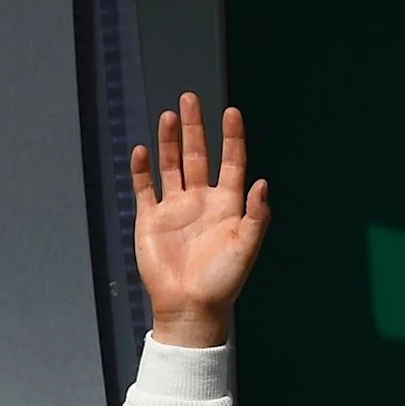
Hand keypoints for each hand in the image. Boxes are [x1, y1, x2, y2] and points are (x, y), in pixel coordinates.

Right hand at [131, 94, 268, 347]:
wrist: (189, 307)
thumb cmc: (222, 281)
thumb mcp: (245, 247)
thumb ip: (255, 215)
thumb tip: (261, 182)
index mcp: (227, 206)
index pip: (231, 163)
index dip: (231, 139)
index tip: (231, 113)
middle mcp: (201, 201)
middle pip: (197, 156)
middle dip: (195, 128)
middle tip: (190, 98)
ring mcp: (175, 208)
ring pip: (171, 166)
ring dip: (170, 141)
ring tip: (169, 115)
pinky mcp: (151, 220)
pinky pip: (145, 188)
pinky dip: (142, 169)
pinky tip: (143, 150)